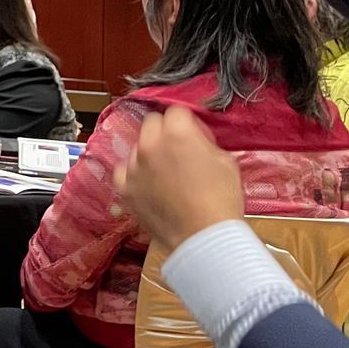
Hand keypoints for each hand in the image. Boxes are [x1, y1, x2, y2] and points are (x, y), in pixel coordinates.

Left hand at [115, 105, 245, 253]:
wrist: (205, 236)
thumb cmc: (222, 199)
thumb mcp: (225, 160)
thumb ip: (204, 141)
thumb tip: (194, 139)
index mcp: (177, 132)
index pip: (175, 111)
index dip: (187, 122)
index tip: (193, 134)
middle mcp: (150, 144)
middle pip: (151, 123)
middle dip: (165, 131)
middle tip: (178, 149)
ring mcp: (133, 166)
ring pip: (137, 147)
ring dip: (149, 153)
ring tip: (164, 172)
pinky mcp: (124, 187)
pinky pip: (123, 171)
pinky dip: (133, 174)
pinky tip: (147, 183)